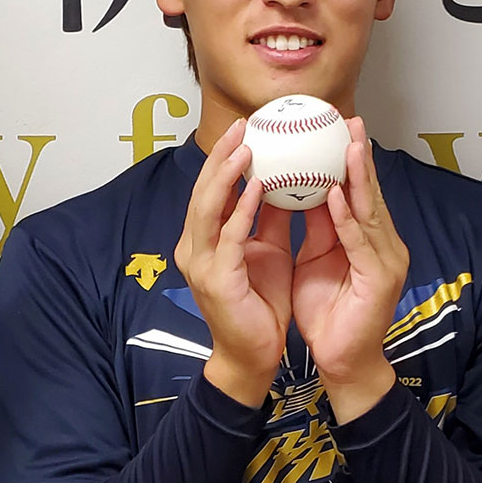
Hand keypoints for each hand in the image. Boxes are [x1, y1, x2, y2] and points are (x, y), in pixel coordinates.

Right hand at [175, 119, 292, 406]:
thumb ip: (270, 218)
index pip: (212, 188)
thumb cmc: (259, 306)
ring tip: (246, 147)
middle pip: (204, 190)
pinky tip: (258, 187)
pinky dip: (243, 209)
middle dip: (222, 155)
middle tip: (243, 125)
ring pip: (208, 207)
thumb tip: (285, 181)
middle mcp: (196, 246)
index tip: (246, 128)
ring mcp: (201, 263)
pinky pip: (229, 236)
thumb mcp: (269, 252)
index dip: (225, 157)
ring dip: (227, 174)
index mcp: (206, 238)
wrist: (254, 357)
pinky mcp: (216, 279)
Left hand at [290, 118, 410, 421]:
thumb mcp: (316, 260)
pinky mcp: (380, 280)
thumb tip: (304, 190)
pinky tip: (335, 195)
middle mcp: (383, 244)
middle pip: (369, 192)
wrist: (342, 362)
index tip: (339, 126)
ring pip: (369, 210)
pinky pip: (359, 242)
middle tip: (350, 121)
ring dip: (357, 176)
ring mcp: (386, 261)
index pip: (358, 190)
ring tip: (348, 145)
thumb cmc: (328, 314)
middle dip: (359, 156)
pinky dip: (346, 218)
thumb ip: (317, 227)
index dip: (350, 158)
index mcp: (368, 239)